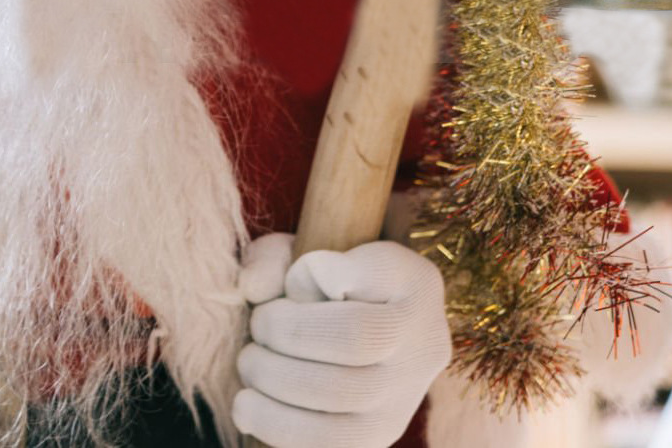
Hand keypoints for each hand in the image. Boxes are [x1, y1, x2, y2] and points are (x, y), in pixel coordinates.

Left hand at [231, 236, 450, 447]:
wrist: (365, 304)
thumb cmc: (326, 268)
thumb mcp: (304, 243)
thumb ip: (274, 258)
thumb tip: (253, 290)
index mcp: (413, 288)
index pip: (359, 317)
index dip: (302, 310)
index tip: (281, 291)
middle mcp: (421, 352)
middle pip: (349, 374)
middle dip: (280, 349)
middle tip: (256, 330)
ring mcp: (403, 404)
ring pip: (341, 429)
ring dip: (274, 398)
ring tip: (250, 368)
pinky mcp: (379, 437)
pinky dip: (280, 432)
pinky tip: (250, 408)